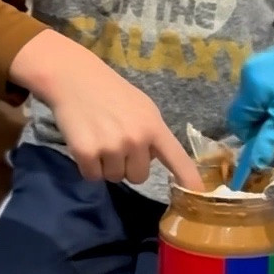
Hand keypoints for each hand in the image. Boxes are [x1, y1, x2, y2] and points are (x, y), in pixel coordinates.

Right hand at [10, 29, 202, 187]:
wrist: (74, 78)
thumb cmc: (112, 93)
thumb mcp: (143, 108)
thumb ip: (153, 134)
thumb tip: (159, 159)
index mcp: (154, 127)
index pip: (178, 159)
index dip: (189, 180)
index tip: (199, 195)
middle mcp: (136, 139)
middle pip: (139, 177)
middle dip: (127, 165)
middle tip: (115, 141)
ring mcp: (111, 147)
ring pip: (115, 178)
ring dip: (106, 165)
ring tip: (99, 137)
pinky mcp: (86, 153)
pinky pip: (92, 176)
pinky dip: (88, 166)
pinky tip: (86, 142)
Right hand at [228, 36, 273, 185]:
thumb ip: (269, 139)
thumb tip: (255, 163)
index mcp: (250, 88)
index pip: (236, 121)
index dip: (250, 134)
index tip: (271, 134)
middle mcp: (246, 74)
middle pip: (243, 109)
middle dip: (258, 120)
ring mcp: (254, 65)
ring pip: (251, 99)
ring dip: (264, 109)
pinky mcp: (264, 60)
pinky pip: (258, 86)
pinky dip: (267, 96)